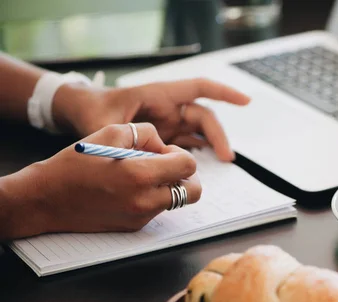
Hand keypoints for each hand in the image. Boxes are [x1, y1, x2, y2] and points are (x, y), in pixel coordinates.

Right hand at [3, 123, 200, 237]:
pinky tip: (130, 188)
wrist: (46, 199)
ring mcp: (141, 217)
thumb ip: (146, 134)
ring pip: (176, 201)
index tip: (166, 151)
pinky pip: (158, 210)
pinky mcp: (135, 227)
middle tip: (168, 166)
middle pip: (193, 192)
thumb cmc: (75, 162)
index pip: (188, 166)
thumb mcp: (110, 132)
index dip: (181, 154)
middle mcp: (145, 200)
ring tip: (145, 175)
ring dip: (169, 186)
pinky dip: (153, 197)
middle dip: (187, 176)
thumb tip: (165, 147)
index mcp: (140, 175)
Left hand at [53, 78, 250, 160]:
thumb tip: (142, 153)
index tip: (245, 101)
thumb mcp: (103, 121)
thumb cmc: (92, 110)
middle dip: (219, 135)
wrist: (82, 112)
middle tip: (227, 157)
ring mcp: (168, 122)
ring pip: (199, 131)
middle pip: (204, 117)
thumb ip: (123, 136)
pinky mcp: (165, 137)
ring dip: (213, 145)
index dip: (224, 93)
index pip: (199, 89)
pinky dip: (197, 153)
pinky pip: (188, 143)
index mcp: (160, 95)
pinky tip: (201, 166)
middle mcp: (169, 107)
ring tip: (223, 162)